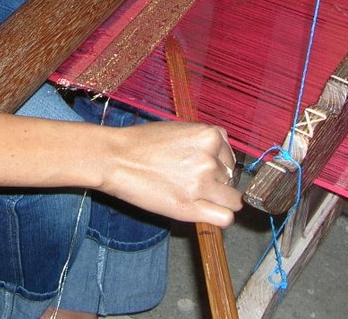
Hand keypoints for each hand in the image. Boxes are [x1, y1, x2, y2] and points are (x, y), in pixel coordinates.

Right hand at [100, 121, 240, 227]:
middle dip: (217, 181)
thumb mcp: (179, 130)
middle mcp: (210, 159)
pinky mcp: (190, 207)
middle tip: (193, 182)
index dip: (218, 163)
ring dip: (217, 199)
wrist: (116, 158)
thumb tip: (219, 159)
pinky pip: (225, 218)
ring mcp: (202, 184)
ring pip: (232, 199)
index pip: (230, 155)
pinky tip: (206, 211)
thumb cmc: (142, 143)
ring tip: (195, 195)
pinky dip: (220, 217)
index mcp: (210, 135)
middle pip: (230, 177)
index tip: (205, 168)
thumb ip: (203, 142)